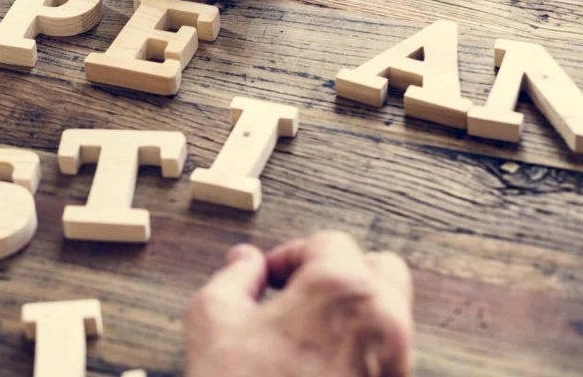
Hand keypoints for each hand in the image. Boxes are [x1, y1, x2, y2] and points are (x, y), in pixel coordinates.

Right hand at [185, 232, 413, 376]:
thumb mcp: (212, 318)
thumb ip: (233, 276)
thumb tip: (246, 261)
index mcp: (342, 289)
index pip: (328, 242)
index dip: (289, 255)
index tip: (265, 278)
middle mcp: (383, 321)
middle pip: (378, 268)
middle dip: (337, 273)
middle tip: (295, 296)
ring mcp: (395, 363)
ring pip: (389, 312)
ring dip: (350, 310)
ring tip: (303, 335)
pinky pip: (385, 353)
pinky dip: (358, 346)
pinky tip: (314, 365)